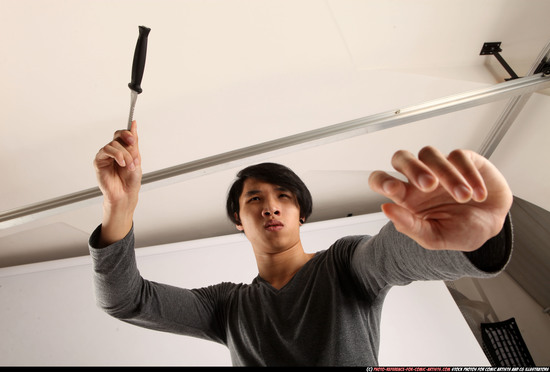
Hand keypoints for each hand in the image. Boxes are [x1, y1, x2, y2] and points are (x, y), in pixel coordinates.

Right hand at [93, 121, 141, 245]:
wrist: (126, 194)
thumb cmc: (131, 180)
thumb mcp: (136, 158)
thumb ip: (134, 142)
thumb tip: (134, 124)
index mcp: (123, 149)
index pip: (123, 134)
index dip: (128, 132)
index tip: (134, 137)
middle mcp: (114, 151)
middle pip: (117, 136)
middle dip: (127, 141)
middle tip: (134, 147)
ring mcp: (106, 156)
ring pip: (113, 145)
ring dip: (125, 154)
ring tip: (129, 165)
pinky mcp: (99, 161)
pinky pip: (105, 151)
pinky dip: (116, 155)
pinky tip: (121, 163)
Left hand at [368, 146, 512, 250]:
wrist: (492, 225)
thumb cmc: (460, 230)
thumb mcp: (435, 237)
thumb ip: (409, 226)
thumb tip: (386, 209)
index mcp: (406, 197)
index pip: (381, 180)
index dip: (381, 180)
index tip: (392, 189)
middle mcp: (418, 178)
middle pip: (401, 158)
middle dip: (412, 169)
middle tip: (429, 186)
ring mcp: (439, 166)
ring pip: (429, 154)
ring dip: (446, 175)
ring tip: (463, 197)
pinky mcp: (462, 159)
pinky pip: (458, 156)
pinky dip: (469, 175)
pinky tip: (478, 194)